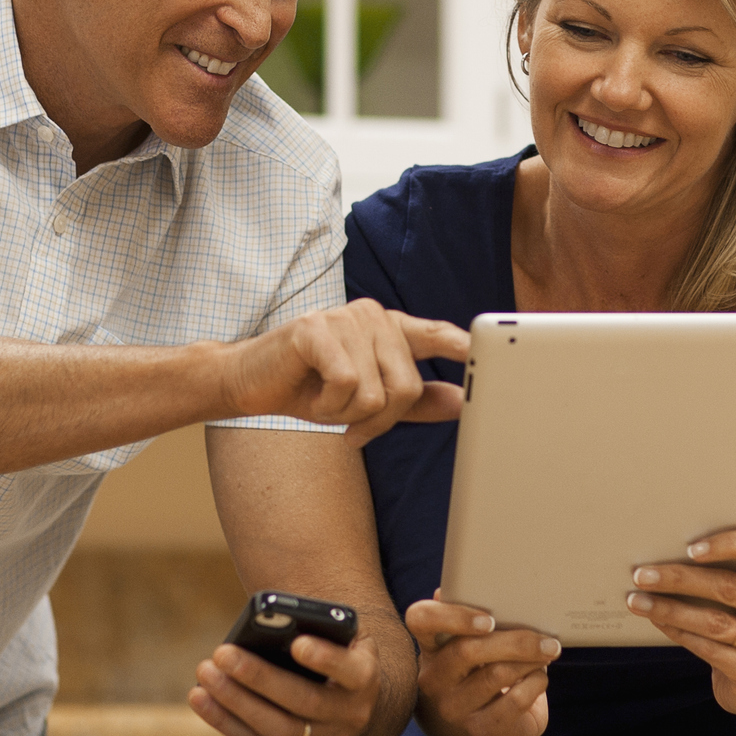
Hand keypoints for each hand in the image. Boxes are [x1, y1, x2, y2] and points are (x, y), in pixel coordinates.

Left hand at [188, 633, 384, 735]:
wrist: (357, 707)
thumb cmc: (340, 656)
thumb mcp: (344, 638)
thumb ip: (321, 628)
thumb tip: (272, 621)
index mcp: (364, 678)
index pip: (350, 671)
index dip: (326, 658)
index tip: (297, 643)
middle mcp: (349, 716)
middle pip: (303, 702)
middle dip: (259, 678)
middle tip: (223, 653)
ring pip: (276, 729)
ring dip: (235, 701)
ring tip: (205, 672)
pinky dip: (224, 721)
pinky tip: (199, 696)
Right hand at [218, 301, 468, 446]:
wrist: (248, 384)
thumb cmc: (309, 389)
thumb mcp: (366, 401)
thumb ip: (413, 401)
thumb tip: (460, 402)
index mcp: (388, 329)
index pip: (435, 334)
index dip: (463, 344)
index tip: (488, 350)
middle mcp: (372, 316)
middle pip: (406, 386)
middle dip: (378, 419)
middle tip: (347, 419)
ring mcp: (344, 319)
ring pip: (376, 392)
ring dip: (347, 414)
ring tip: (323, 399)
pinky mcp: (317, 328)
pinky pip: (347, 385)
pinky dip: (328, 406)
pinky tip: (311, 394)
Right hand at [406, 591, 555, 735]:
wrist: (482, 729)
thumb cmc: (479, 673)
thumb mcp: (468, 645)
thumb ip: (468, 616)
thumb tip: (462, 588)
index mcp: (429, 647)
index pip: (420, 620)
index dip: (451, 615)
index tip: (488, 618)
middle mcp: (434, 679)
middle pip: (469, 650)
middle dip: (515, 640)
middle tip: (547, 637)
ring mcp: (454, 708)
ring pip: (497, 675)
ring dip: (530, 660)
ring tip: (548, 651)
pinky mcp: (481, 730)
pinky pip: (515, 701)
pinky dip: (535, 684)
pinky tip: (540, 676)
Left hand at [625, 527, 735, 724]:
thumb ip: (730, 573)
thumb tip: (667, 553)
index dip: (731, 543)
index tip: (690, 548)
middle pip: (730, 587)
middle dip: (679, 578)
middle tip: (641, 574)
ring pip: (715, 621)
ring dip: (669, 609)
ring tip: (638, 600)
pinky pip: (710, 649)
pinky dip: (678, 632)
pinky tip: (659, 622)